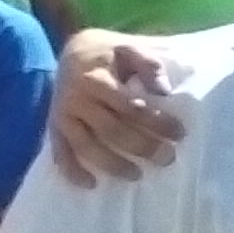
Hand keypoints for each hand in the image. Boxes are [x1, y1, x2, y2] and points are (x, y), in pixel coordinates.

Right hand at [52, 37, 183, 187]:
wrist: (71, 50)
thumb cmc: (108, 53)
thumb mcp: (129, 48)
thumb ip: (148, 64)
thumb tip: (163, 91)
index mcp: (95, 79)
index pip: (130, 107)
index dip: (156, 122)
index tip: (179, 133)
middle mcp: (76, 99)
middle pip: (111, 130)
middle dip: (142, 147)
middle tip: (168, 158)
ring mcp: (63, 115)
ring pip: (86, 146)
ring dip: (112, 164)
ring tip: (137, 175)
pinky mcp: (54, 126)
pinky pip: (59, 152)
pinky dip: (72, 170)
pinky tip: (91, 184)